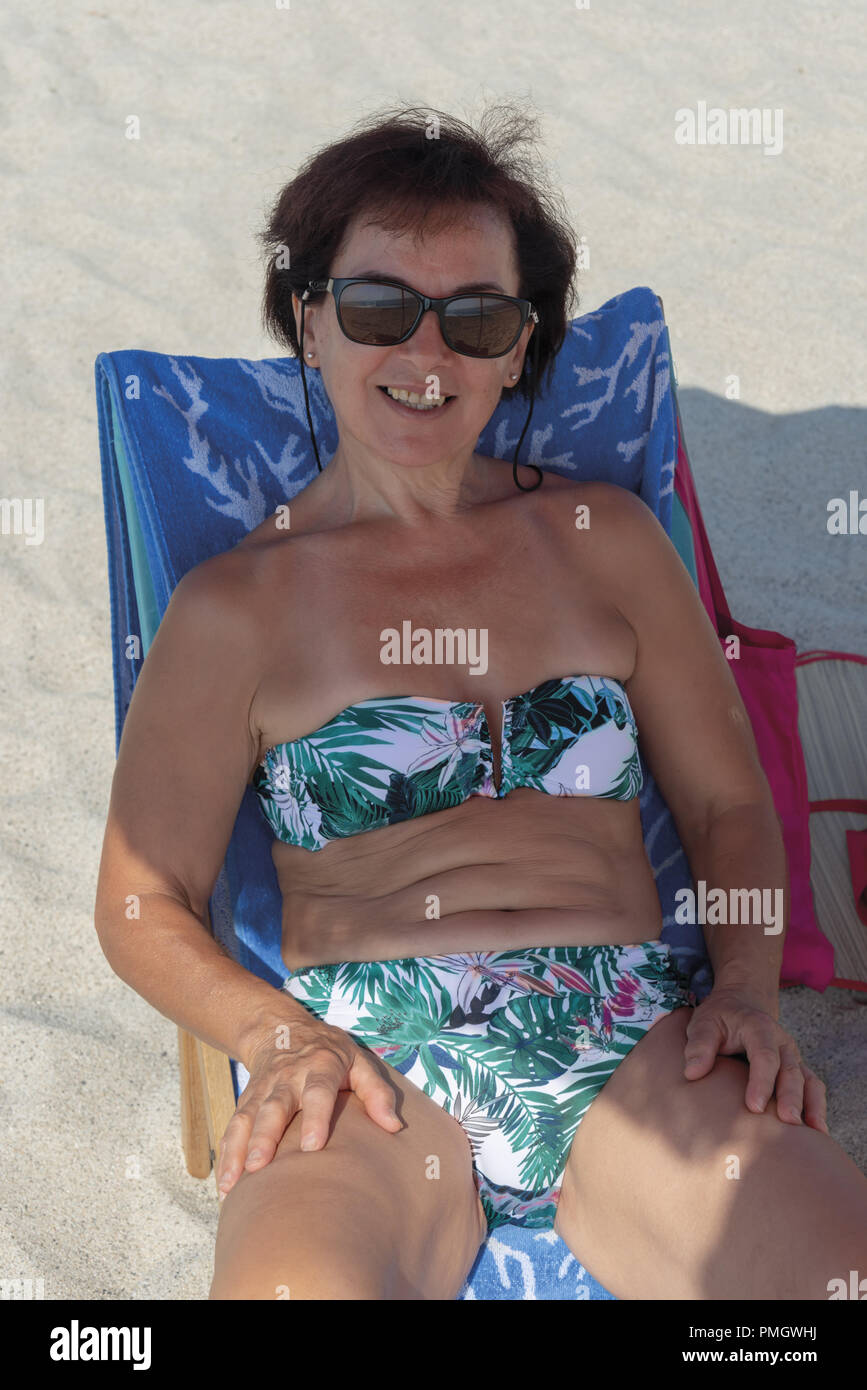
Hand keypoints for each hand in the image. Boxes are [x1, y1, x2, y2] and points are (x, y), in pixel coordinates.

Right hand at [216, 1014, 401, 1198]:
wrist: (282, 1030)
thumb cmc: (330, 1054)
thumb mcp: (359, 1062)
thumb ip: (377, 1092)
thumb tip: (394, 1127)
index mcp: (319, 1066)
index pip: (316, 1092)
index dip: (314, 1117)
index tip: (311, 1147)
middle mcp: (287, 1078)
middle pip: (273, 1107)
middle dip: (264, 1137)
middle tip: (258, 1167)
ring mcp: (262, 1090)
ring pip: (247, 1118)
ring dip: (238, 1150)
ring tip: (233, 1183)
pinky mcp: (246, 1102)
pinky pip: (232, 1127)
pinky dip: (226, 1155)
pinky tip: (226, 1186)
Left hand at [681, 984, 828, 1133]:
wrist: (741, 1006)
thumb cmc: (719, 1019)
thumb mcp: (703, 1023)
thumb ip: (698, 1046)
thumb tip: (692, 1073)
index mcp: (758, 1027)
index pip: (764, 1055)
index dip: (761, 1081)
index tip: (755, 1107)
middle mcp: (781, 1042)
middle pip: (790, 1071)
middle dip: (791, 1097)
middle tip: (788, 1123)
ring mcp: (792, 1057)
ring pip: (808, 1080)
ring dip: (811, 1105)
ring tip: (814, 1134)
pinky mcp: (797, 1069)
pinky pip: (813, 1087)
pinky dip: (817, 1107)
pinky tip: (817, 1132)